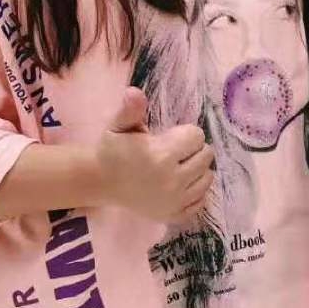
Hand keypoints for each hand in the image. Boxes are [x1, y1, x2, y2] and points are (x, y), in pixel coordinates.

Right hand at [95, 87, 214, 224]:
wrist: (101, 181)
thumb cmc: (112, 150)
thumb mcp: (119, 126)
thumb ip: (131, 110)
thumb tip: (134, 92)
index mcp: (161, 156)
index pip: (197, 137)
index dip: (186, 133)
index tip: (170, 137)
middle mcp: (172, 181)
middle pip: (206, 156)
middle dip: (194, 150)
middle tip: (176, 151)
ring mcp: (174, 201)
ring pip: (207, 179)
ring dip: (198, 170)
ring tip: (179, 166)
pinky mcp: (173, 215)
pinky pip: (201, 201)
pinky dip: (196, 192)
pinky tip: (181, 184)